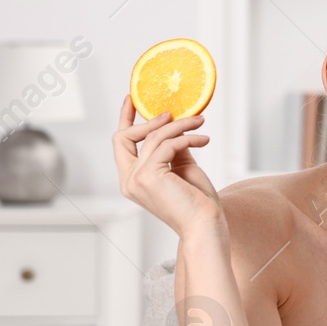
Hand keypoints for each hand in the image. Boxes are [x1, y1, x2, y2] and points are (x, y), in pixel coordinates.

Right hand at [112, 96, 222, 237]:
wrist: (205, 225)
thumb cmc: (197, 202)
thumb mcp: (182, 168)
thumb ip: (173, 150)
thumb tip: (175, 126)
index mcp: (132, 179)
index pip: (121, 144)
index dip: (125, 119)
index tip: (133, 100)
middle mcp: (128, 180)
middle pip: (125, 136)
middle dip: (149, 120)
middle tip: (176, 113)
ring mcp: (136, 179)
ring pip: (154, 138)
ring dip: (180, 126)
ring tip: (200, 123)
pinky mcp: (149, 176)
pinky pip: (168, 145)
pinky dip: (187, 138)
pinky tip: (203, 139)